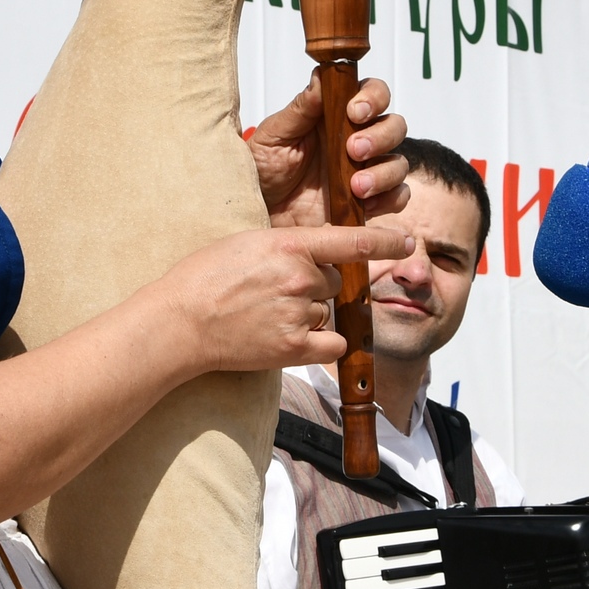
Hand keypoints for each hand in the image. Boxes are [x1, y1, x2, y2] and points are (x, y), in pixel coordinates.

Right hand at [154, 224, 415, 375]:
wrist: (179, 323)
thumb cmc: (203, 278)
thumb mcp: (247, 242)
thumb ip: (287, 245)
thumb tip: (317, 256)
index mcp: (287, 244)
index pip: (351, 240)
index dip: (385, 240)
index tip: (409, 240)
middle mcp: (299, 277)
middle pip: (333, 281)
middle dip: (313, 285)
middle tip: (272, 292)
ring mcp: (298, 314)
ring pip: (327, 312)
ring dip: (308, 314)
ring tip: (265, 315)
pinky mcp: (293, 348)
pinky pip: (331, 345)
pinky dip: (320, 343)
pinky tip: (289, 338)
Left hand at [251, 74, 410, 227]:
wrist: (260, 211)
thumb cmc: (264, 169)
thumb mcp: (274, 136)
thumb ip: (301, 109)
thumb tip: (321, 77)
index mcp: (336, 115)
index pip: (372, 93)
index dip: (373, 97)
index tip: (355, 112)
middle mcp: (357, 139)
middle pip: (394, 125)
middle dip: (380, 136)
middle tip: (353, 150)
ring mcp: (366, 170)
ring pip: (398, 162)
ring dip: (384, 172)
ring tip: (356, 187)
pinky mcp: (369, 201)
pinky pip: (398, 196)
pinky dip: (390, 198)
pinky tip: (366, 202)